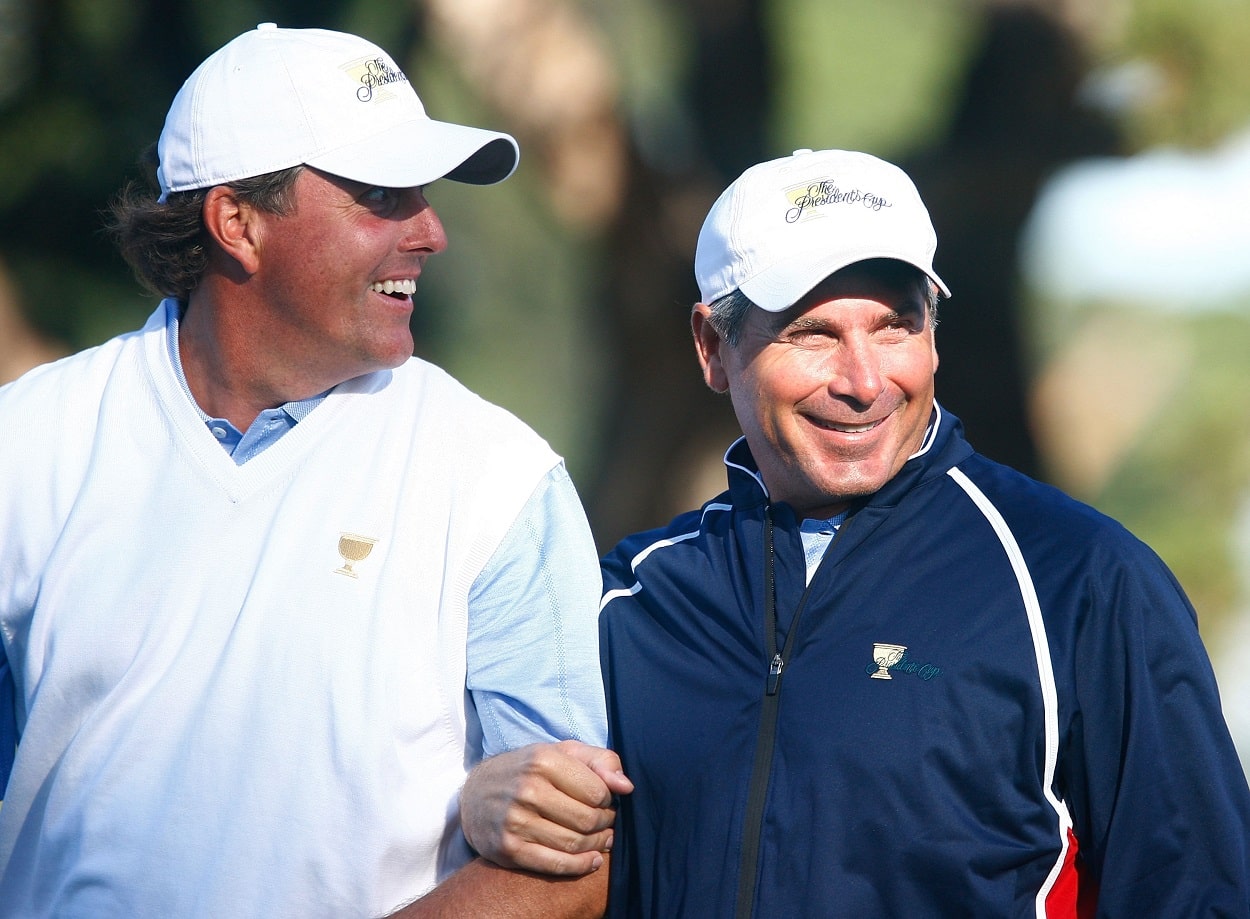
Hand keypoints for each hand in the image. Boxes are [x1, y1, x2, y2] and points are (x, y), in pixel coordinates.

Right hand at [460, 740, 633, 875]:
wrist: (475, 794)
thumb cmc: (527, 770)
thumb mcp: (561, 752)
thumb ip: (599, 761)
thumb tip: (626, 787)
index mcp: (543, 760)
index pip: (596, 791)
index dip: (608, 800)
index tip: (605, 802)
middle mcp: (528, 790)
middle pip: (587, 820)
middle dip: (606, 824)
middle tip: (607, 823)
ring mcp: (516, 821)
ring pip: (575, 844)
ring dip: (597, 846)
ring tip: (602, 840)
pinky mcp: (509, 849)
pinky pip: (556, 864)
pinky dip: (581, 866)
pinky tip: (593, 860)